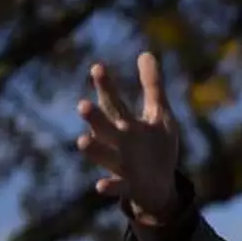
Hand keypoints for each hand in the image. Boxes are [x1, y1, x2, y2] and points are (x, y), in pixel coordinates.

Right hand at [76, 52, 179, 222]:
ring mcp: (122, 164)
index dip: (106, 86)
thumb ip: (152, 86)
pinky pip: (116, 187)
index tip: (98, 67)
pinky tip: (100, 186)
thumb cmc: (155, 146)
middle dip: (95, 117)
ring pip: (104, 156)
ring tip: (82, 141)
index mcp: (125, 123)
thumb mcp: (159, 114)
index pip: (113, 102)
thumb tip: (145, 53)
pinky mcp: (128, 186)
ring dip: (94, 150)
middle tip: (82, 105)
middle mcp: (119, 141)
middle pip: (105, 127)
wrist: (157, 186)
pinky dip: (109, 186)